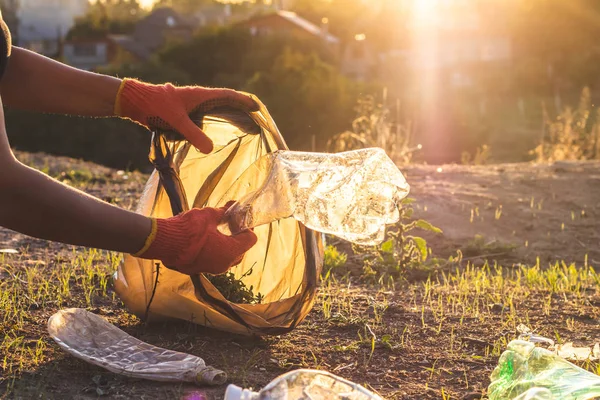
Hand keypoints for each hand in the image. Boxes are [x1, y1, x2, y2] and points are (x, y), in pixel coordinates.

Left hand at [114, 79, 258, 152]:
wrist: (134, 101)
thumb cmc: (155, 106)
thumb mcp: (175, 121)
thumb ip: (193, 134)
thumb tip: (210, 149)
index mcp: (201, 95)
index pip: (228, 95)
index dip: (244, 101)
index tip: (257, 107)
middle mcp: (199, 98)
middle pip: (226, 102)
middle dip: (240, 110)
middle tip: (255, 120)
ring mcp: (192, 105)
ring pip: (216, 110)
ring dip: (229, 116)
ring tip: (242, 126)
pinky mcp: (185, 113)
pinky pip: (206, 117)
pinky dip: (216, 123)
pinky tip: (218, 133)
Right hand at [134, 202, 257, 274]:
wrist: (162, 242)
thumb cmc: (188, 228)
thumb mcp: (209, 215)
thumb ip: (223, 212)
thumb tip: (231, 206)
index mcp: (230, 251)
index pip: (250, 239)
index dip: (248, 227)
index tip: (240, 218)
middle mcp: (223, 264)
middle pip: (240, 250)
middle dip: (238, 236)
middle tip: (231, 222)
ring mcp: (211, 269)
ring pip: (227, 257)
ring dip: (226, 244)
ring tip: (218, 229)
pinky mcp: (199, 269)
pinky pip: (214, 260)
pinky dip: (215, 250)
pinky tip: (207, 238)